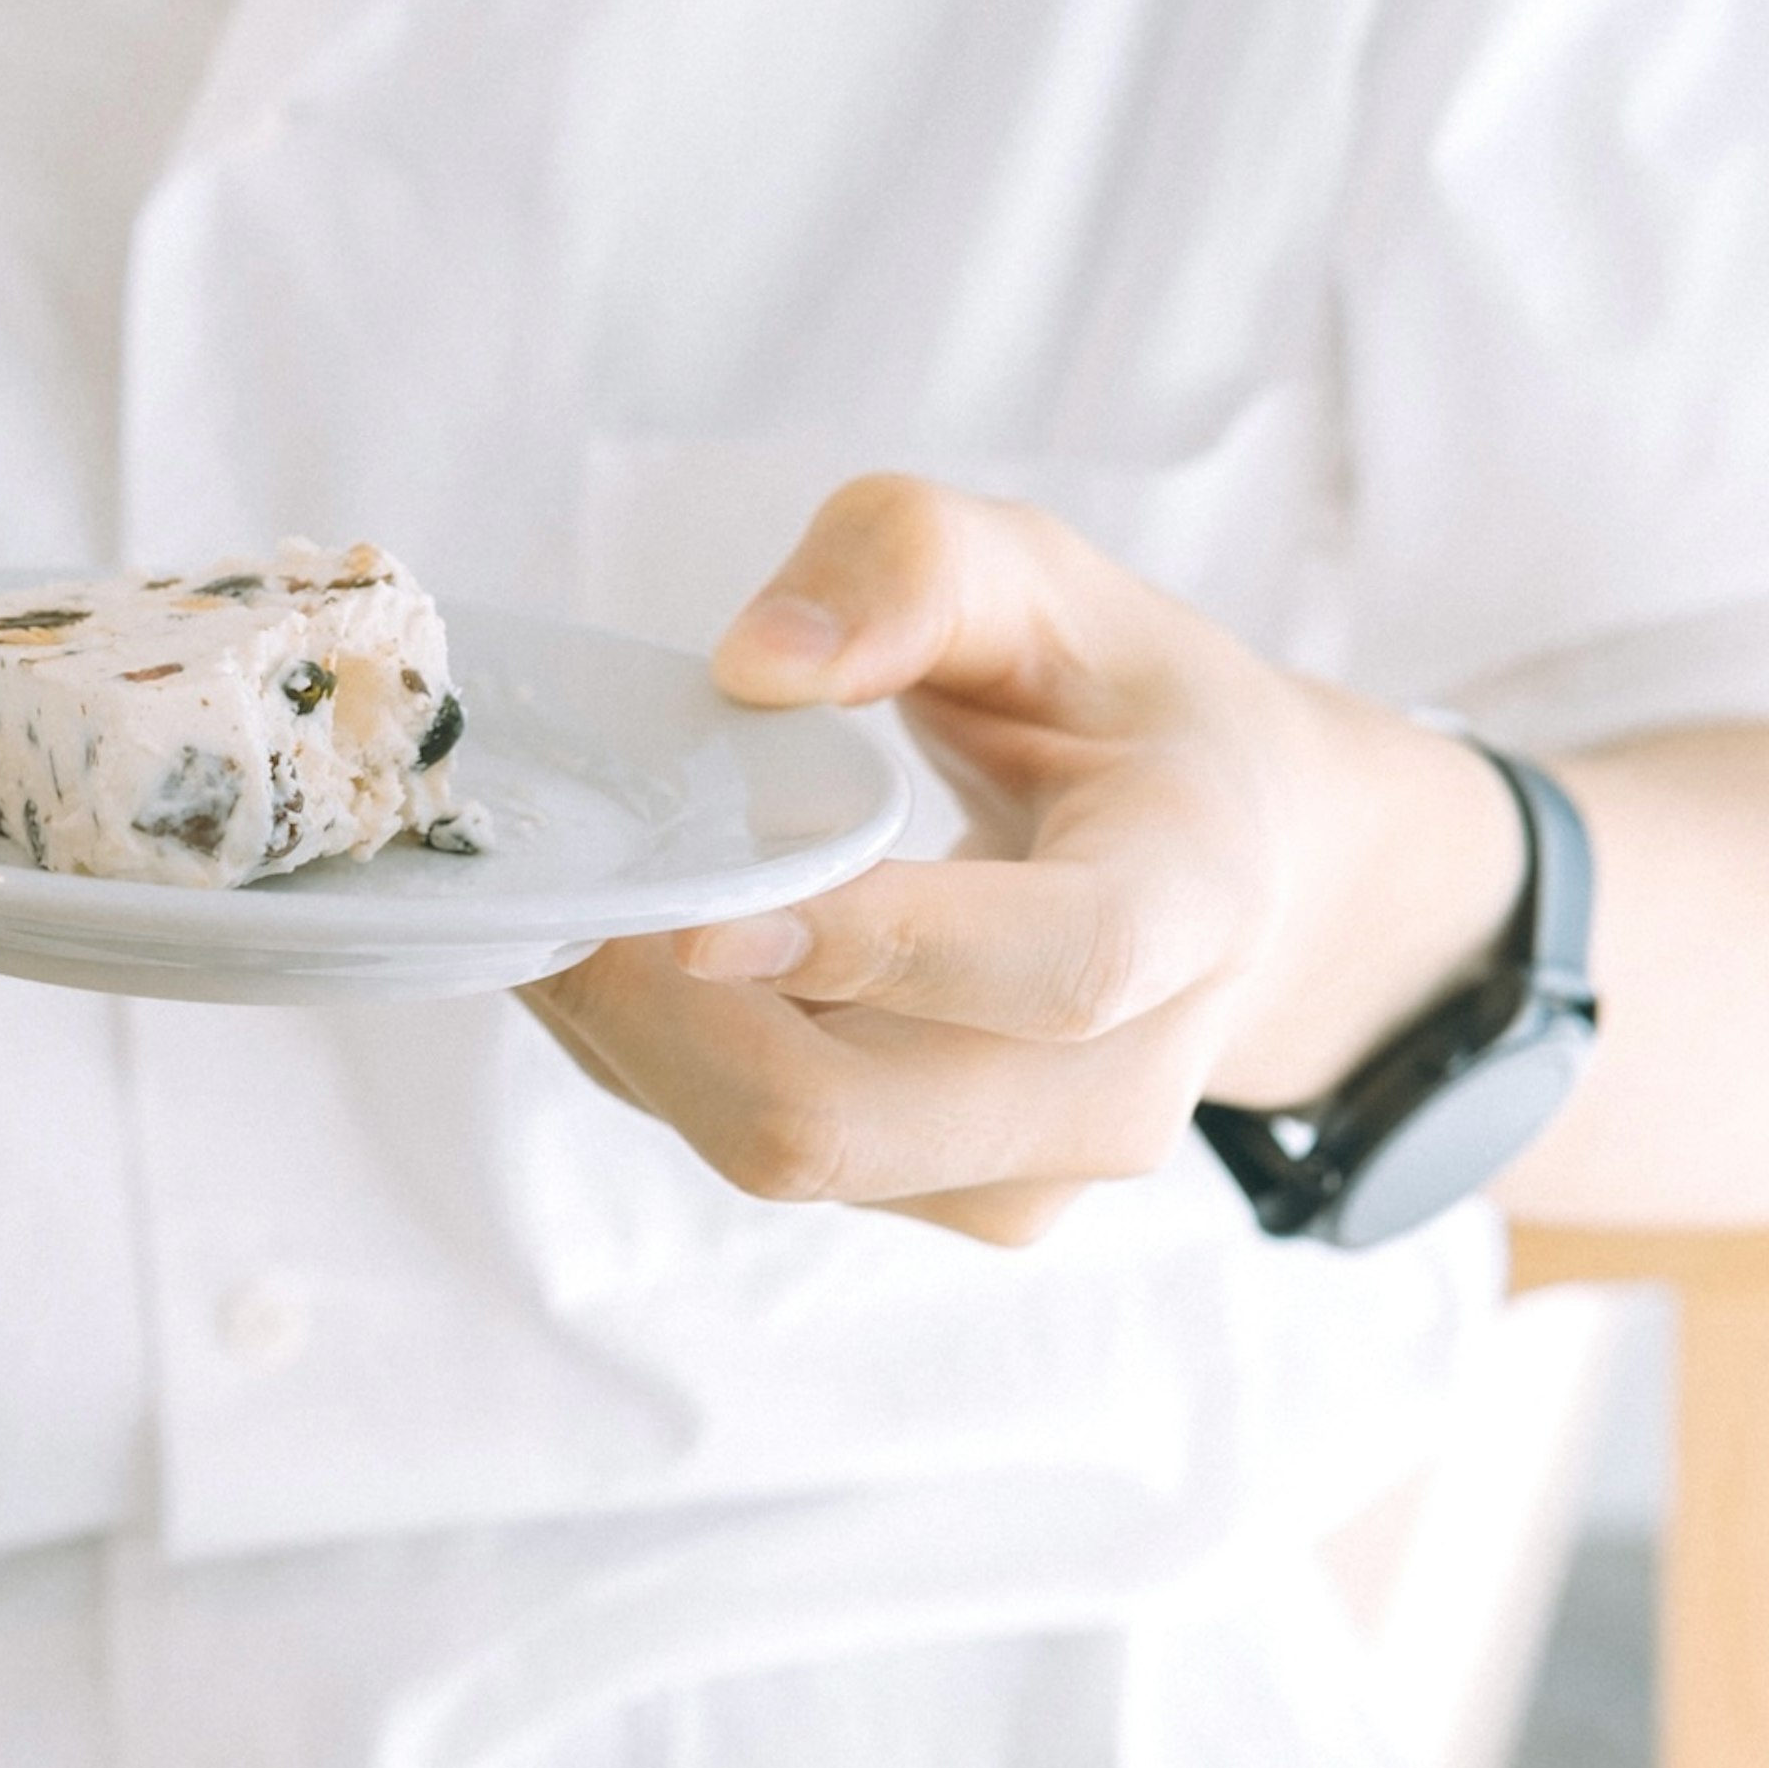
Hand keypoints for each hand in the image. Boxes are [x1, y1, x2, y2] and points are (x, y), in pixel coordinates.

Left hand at [521, 476, 1525, 1244]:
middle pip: (848, 1120)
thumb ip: (909, 570)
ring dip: (631, 1033)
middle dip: (659, 1015)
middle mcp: (1119, 1085)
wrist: (1230, 867)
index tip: (700, 915)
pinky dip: (652, 1054)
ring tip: (557, 892)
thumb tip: (754, 663)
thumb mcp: (1041, 578)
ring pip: (772, 1145)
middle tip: (538, 881)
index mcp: (1193, 903)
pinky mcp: (935, 1197)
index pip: (1055, 970)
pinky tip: (614, 944)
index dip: (875, 953)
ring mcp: (1023, 1171)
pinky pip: (752, 1143)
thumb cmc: (1116, 701)